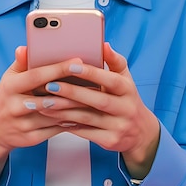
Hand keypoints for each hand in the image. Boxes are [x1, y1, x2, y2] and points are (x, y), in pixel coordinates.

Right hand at [0, 46, 86, 180]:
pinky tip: (85, 114)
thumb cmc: (7, 96)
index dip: (57, 69)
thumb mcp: (9, 78)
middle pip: (48, 99)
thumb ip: (21, 63)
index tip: (77, 60)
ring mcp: (23, 124)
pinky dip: (71, 121)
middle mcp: (15, 106)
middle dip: (72, 91)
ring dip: (75, 108)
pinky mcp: (31, 138)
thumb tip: (25, 47)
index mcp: (10, 87)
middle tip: (94, 82)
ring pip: (55, 116)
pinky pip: (56, 130)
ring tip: (94, 98)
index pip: (36, 76)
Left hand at [26, 43, 160, 180]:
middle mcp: (125, 108)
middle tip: (49, 85)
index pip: (110, 79)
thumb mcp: (125, 78)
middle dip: (71, 92)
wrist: (140, 133)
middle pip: (97, 100)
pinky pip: (85, 132)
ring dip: (63, 110)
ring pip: (87, 118)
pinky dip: (68, 124)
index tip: (70, 65)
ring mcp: (118, 126)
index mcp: (128, 89)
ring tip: (44, 102)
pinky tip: (53, 117)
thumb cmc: (126, 98)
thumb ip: (114, 61)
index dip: (90, 72)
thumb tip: (104, 44)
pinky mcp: (109, 141)